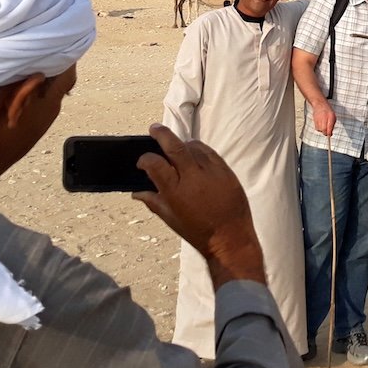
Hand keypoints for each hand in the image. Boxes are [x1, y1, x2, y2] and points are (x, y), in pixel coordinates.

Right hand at [134, 125, 264, 286]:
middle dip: (162, 134)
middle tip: (154, 128)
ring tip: (177, 147)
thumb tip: (136, 193)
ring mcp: (212, 173)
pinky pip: (210, 152)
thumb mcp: (171, 219)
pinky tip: (195, 153)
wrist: (231, 238)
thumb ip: (153, 202)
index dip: (145, 159)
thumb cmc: (198, 232)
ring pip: (194, 146)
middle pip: (175, 146)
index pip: (154, 164)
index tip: (143, 161)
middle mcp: (193, 178)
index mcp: (175, 191)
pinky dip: (200, 149)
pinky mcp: (226, 171)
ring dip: (183, 144)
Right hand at [310, 101, 336, 136]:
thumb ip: (332, 125)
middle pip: (324, 131)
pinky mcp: (314, 121)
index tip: (330, 135)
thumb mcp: (333, 116)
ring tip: (324, 125)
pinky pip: (317, 128)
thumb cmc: (327, 110)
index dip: (329, 134)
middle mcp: (323, 119)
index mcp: (330, 118)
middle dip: (326, 132)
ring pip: (320, 130)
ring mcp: (318, 120)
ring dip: (322, 130)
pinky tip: (321, 124)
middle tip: (328, 131)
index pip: (329, 129)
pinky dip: (319, 128)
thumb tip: (330, 133)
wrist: (320, 104)